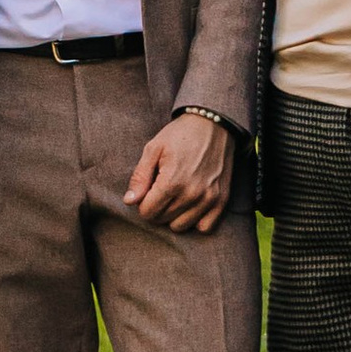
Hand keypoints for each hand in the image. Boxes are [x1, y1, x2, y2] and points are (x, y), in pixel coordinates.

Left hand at [124, 109, 234, 236]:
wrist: (212, 124)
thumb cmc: (179, 135)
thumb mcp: (153, 148)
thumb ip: (140, 177)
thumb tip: (129, 202)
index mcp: (172, 181)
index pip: (148, 212)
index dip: (143, 203)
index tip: (148, 189)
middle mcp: (192, 194)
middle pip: (162, 220)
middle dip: (156, 208)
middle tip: (160, 189)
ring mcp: (209, 199)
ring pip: (180, 227)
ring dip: (173, 216)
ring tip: (175, 195)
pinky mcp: (221, 200)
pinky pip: (204, 227)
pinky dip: (195, 221)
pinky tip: (190, 205)